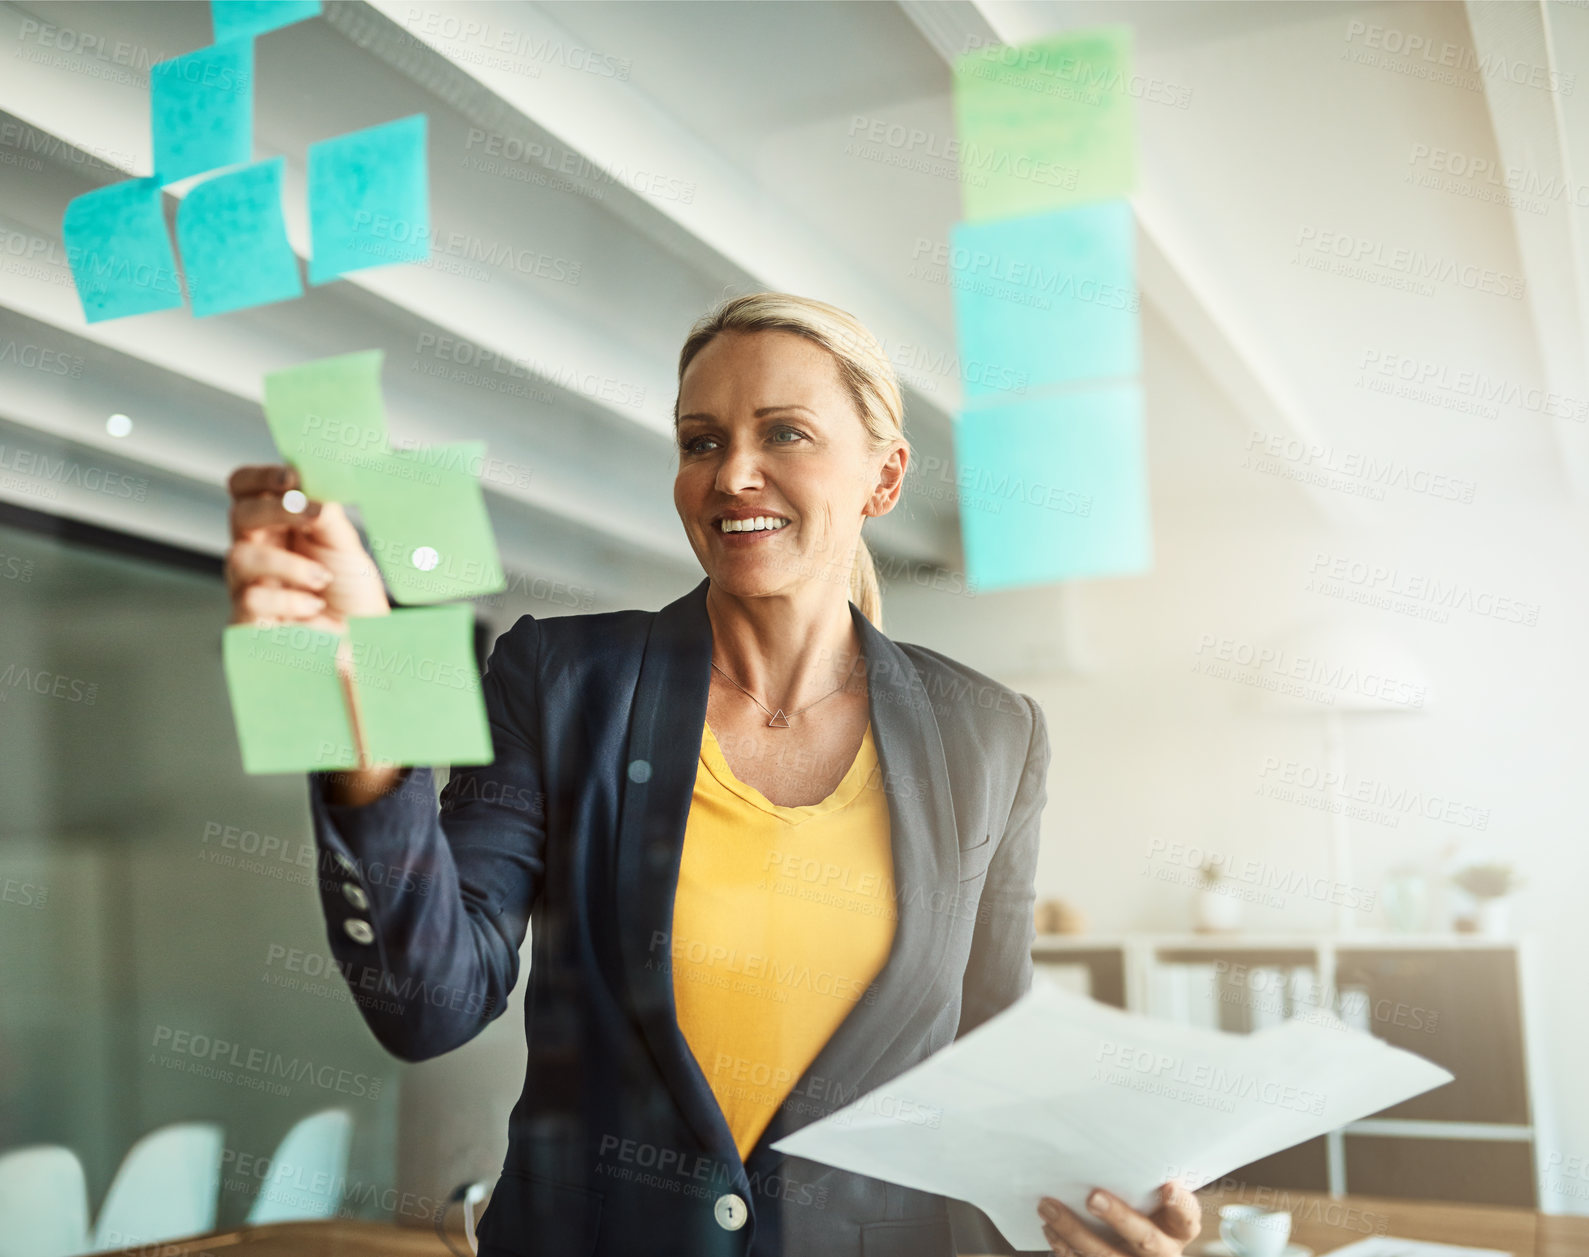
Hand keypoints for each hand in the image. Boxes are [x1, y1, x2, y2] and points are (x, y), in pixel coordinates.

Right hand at [225, 464, 389, 631]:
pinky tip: (312, 606)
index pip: (246, 490)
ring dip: (288, 563)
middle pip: (239, 514)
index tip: (292, 477)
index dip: (260, 477)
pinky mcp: (247, 622)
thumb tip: (305, 482)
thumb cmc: (351, 597)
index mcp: (276, 527)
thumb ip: (324, 514)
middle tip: (313, 517)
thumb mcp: (345, 547)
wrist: (365, 644)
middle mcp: (257, 552)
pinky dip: (288, 599)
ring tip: (322, 578)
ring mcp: (248, 587)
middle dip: (277, 511)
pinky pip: (251, 599)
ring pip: (239, 556)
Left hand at [1039, 1183, 1201, 1256]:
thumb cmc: (1144, 1210)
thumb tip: (1115, 1139)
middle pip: (1144, 1239)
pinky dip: (1064, 1247)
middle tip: (1093, 1197)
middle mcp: (1161, 1253)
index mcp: (1177, 1230)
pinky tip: (1050, 1228)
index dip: (1179, 1204)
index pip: (1186, 1218)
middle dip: (1118, 1218)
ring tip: (1049, 1207)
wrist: (1137, 1250)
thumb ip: (1145, 1180)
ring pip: (1106, 1255)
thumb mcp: (1155, 1199)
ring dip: (1074, 1231)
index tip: (1168, 1186)